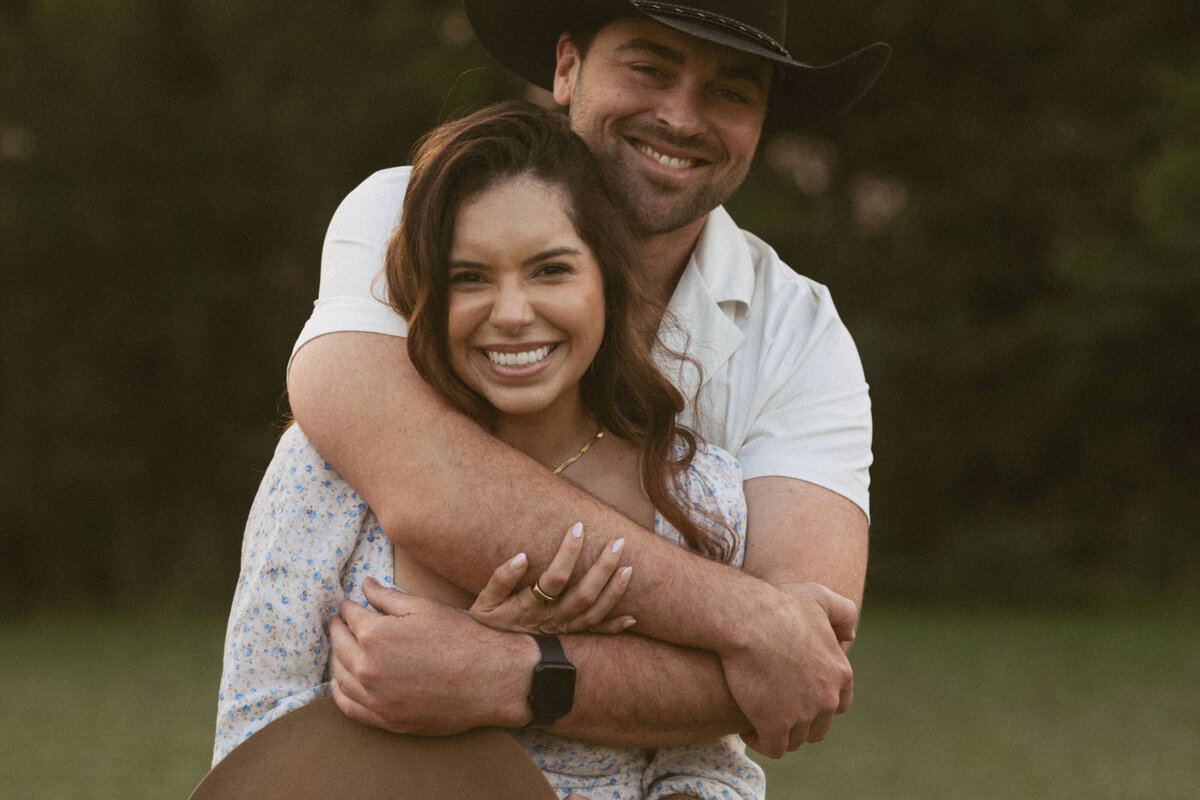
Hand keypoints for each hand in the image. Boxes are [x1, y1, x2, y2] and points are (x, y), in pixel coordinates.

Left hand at [330, 578, 536, 733]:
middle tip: (341, 621)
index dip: (348, 607)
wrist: (490, 679)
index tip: (349, 604)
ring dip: (337, 658)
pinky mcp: (386, 720)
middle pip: (340, 645)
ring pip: (340, 676)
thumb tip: (364, 586)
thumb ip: (387, 596)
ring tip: (342, 647)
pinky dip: (341, 692)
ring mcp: (375, 698)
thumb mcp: (424, 608)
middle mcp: (368, 668)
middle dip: (338, 629)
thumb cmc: (460, 638)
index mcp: (375, 635)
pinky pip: (349, 707)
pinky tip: (344, 682)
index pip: (349, 616)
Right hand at [470, 523, 635, 634]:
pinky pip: (596, 635)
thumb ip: (501, 579)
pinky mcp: (570, 639)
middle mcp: (551, 620)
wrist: (491, 660)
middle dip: (603, 567)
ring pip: (595, 613)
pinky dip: (614, 627)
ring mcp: (563, 631)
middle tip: (618, 542)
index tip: (578, 527)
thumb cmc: (489, 623)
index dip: (568, 553)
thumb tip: (522, 557)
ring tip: (629, 567)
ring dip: (614, 591)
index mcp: (530, 607)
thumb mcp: (485, 602)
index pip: (555, 578)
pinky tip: (632, 618)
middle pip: (583, 594)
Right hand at [720, 582, 857, 757]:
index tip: (795, 697)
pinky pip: (773, 748)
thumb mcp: (819, 597)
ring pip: (795, 740)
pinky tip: (747, 728)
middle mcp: (827, 698)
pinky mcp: (775, 725)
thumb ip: (843, 613)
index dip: (817, 704)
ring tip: (758, 718)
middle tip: (775, 710)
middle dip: (799, 723)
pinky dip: (761, 742)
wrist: (747, 619)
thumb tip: (850, 637)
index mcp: (840, 673)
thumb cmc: (778, 604)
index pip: (838, 704)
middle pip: (818, 727)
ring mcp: (802, 714)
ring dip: (779, 733)